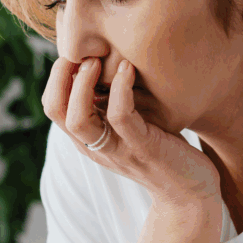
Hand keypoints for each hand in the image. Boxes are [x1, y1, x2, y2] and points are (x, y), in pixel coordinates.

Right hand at [42, 56, 220, 209]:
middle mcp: (96, 146)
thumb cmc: (163, 149)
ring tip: (99, 60)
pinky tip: (128, 69)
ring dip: (83, 84)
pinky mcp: (143, 149)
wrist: (190, 190)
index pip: (53, 106)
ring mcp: (118, 150)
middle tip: (84, 53)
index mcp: (88, 139)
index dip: (57, 76)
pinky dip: (120, 89)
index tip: (78, 52)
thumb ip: (113, 104)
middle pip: (56, 112)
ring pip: (78, 120)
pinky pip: (120, 117)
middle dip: (62, 76)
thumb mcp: (131, 125)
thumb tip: (105, 62)